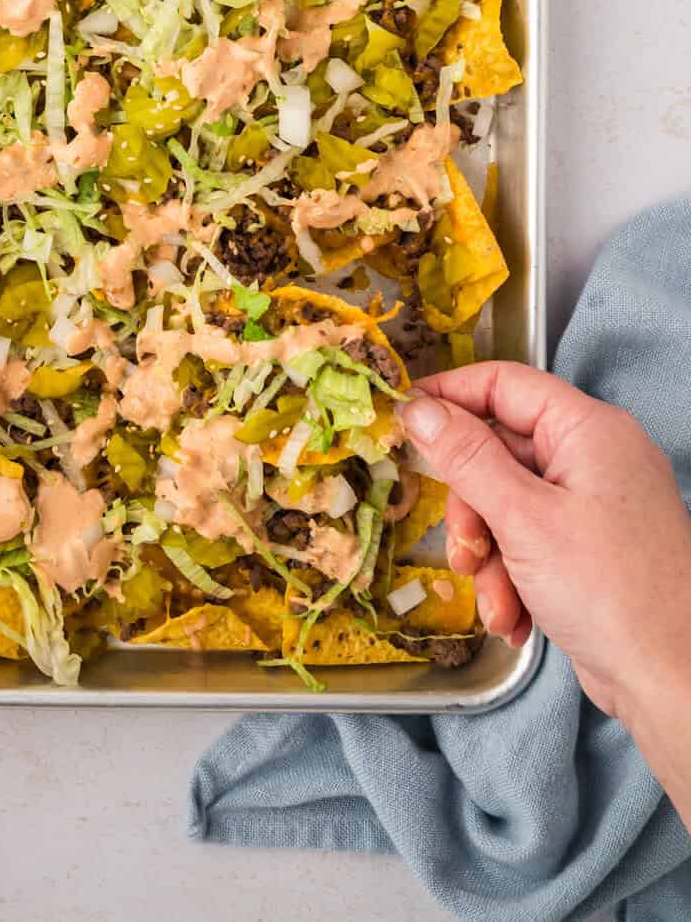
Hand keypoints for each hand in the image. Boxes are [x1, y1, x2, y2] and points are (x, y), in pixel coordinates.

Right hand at [404, 362, 690, 720]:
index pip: (504, 384)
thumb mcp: (523, 518)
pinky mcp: (591, 548)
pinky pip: (530, 541)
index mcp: (589, 430)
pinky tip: (516, 616)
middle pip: (500, 453)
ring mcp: (594, 504)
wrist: (672, 682)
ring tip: (498, 600)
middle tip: (464, 548)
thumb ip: (466, 458)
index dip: (450, 395)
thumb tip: (419, 408)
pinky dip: (513, 575)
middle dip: (472, 508)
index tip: (403, 417)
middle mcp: (594, 458)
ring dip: (489, 553)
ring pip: (507, 504)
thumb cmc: (608, 591)